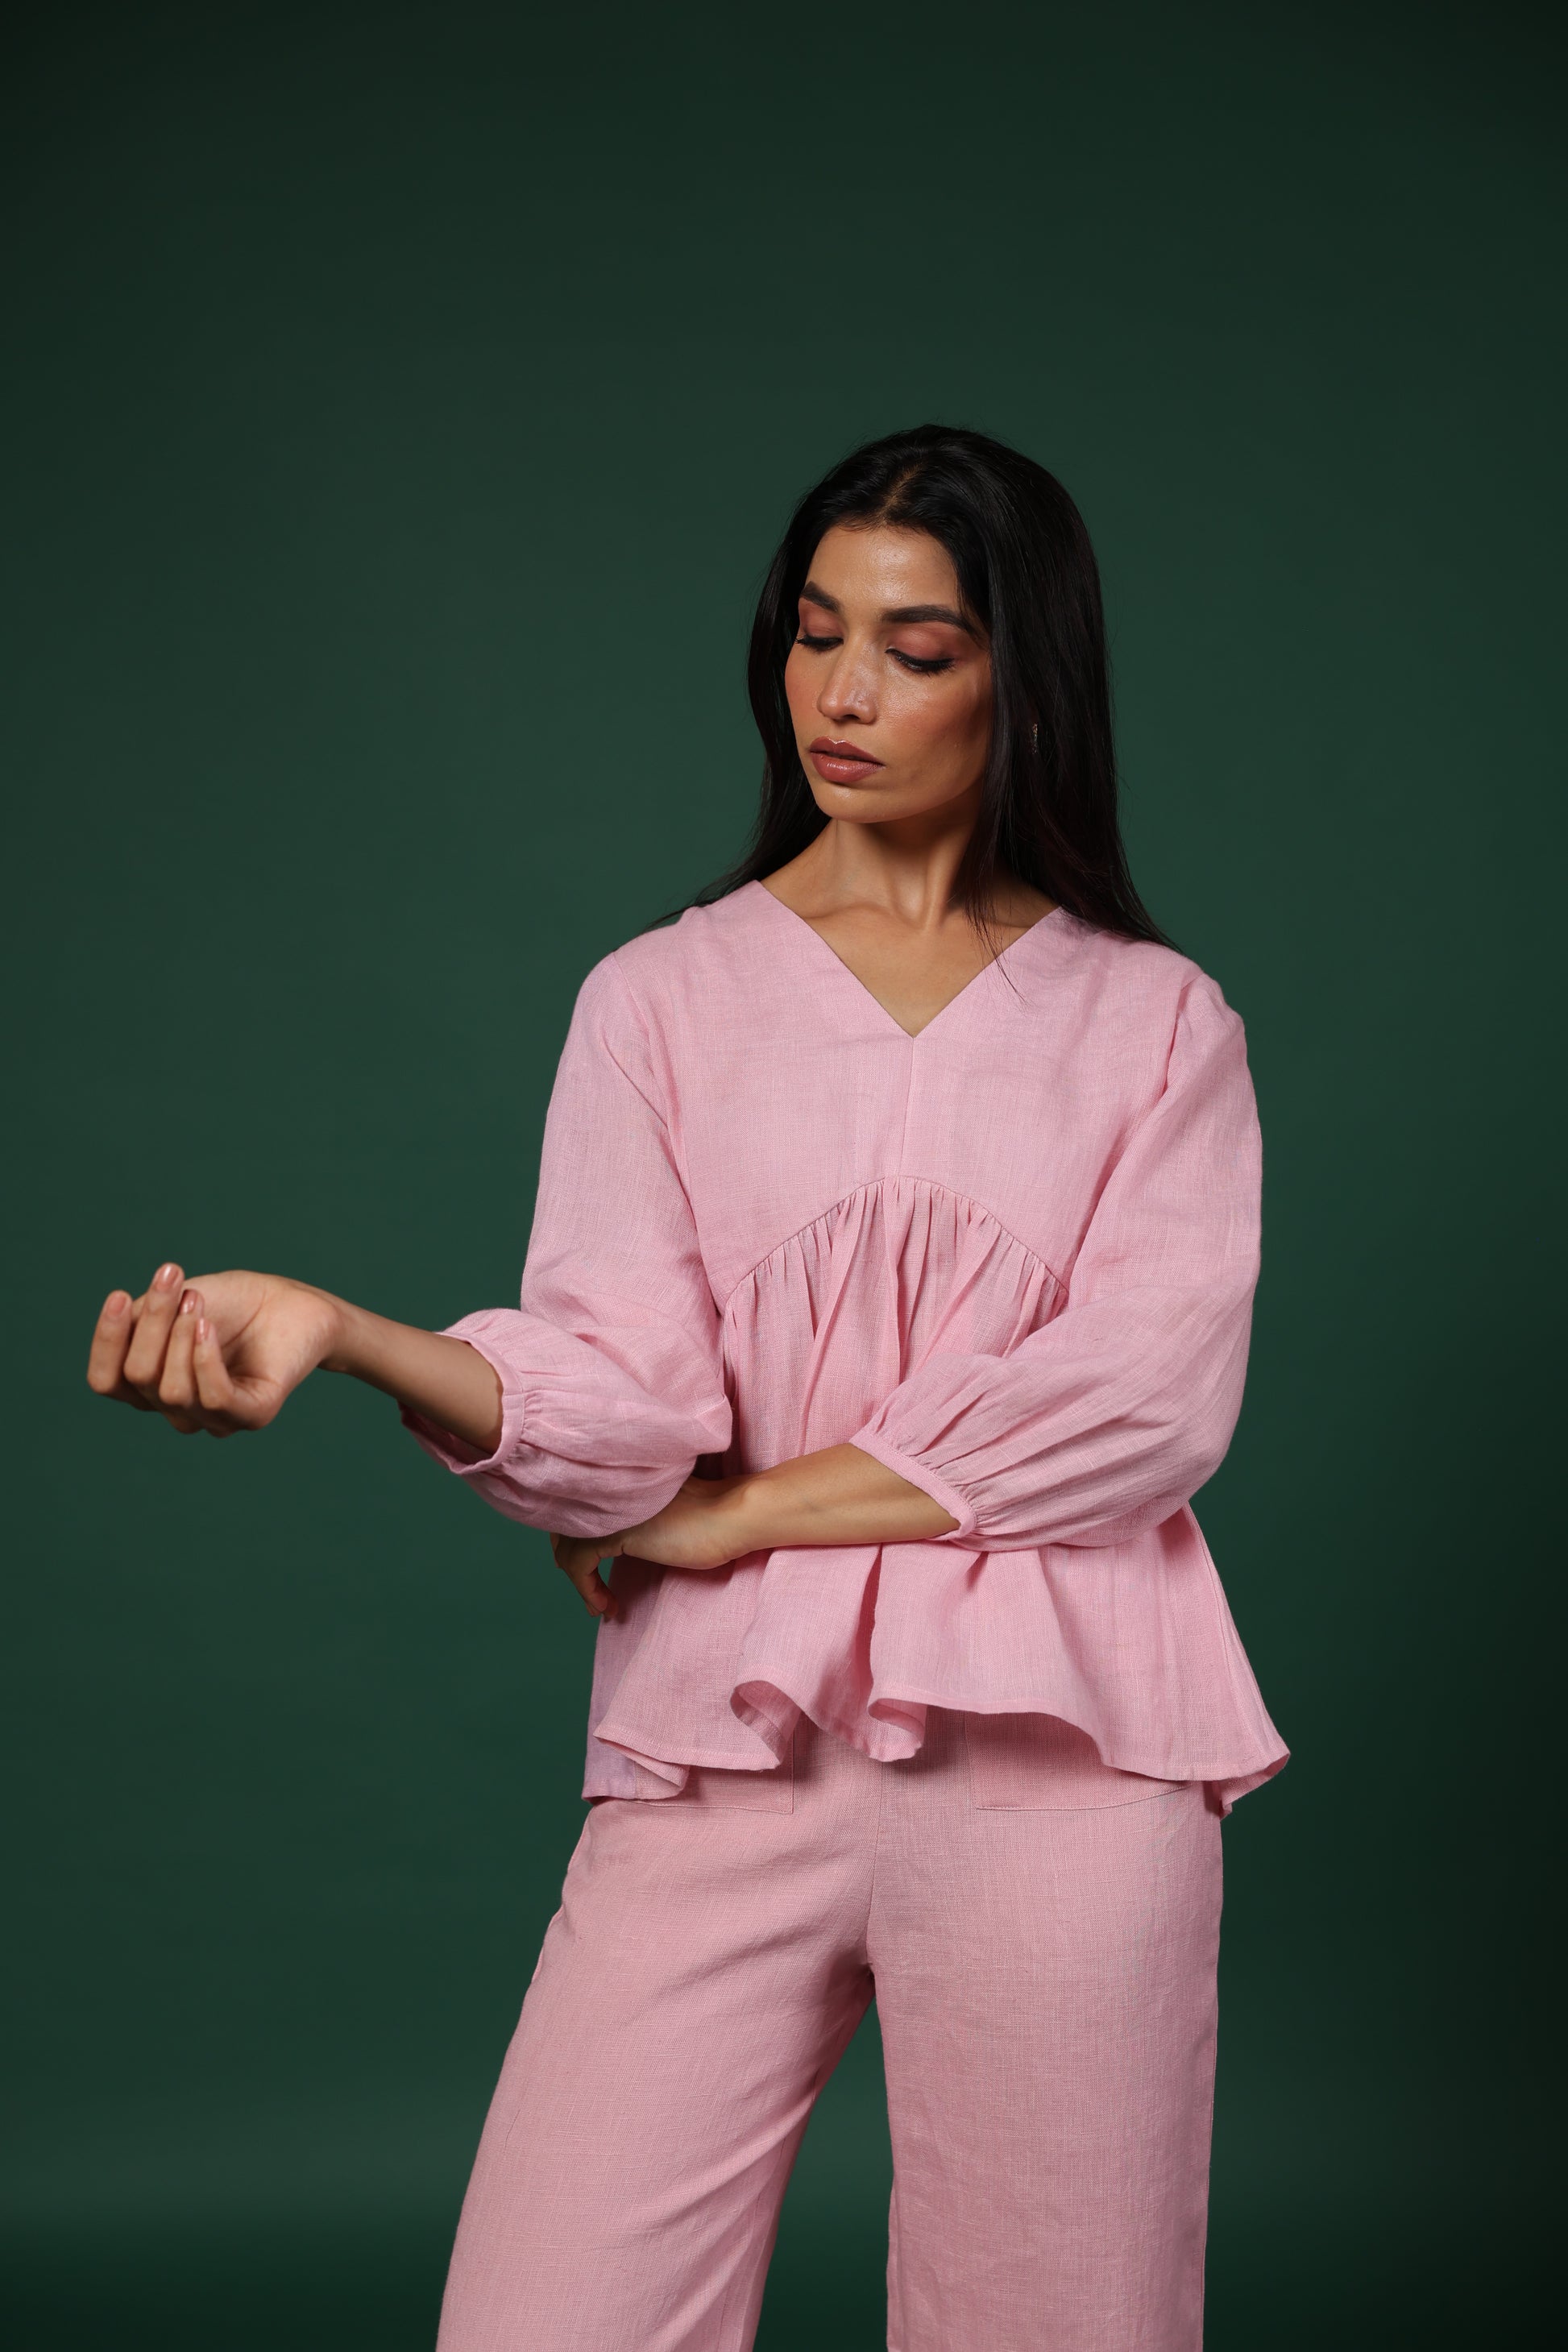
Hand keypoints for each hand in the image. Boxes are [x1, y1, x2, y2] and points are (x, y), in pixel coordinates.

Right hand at [86, 1263, 341, 1436]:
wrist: (290, 1301)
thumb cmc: (230, 1303)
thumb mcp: (173, 1305)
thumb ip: (139, 1325)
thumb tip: (123, 1326)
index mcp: (152, 1387)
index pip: (106, 1381)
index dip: (106, 1341)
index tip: (120, 1295)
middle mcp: (178, 1411)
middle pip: (138, 1377)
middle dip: (152, 1322)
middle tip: (173, 1279)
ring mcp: (214, 1419)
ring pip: (173, 1391)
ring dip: (179, 1335)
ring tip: (197, 1300)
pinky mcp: (253, 1415)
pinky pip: (214, 1399)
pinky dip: (205, 1359)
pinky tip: (208, 1327)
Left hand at [549, 1475, 751, 1618]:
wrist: (733, 1516)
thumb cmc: (712, 1520)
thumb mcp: (663, 1518)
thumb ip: (636, 1520)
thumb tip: (616, 1543)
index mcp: (620, 1482)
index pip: (577, 1508)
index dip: (572, 1539)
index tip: (588, 1571)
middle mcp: (610, 1491)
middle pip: (565, 1527)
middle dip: (569, 1561)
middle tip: (590, 1590)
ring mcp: (611, 1508)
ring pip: (568, 1548)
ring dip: (579, 1584)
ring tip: (599, 1605)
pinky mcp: (616, 1531)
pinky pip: (580, 1564)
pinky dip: (586, 1589)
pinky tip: (606, 1605)